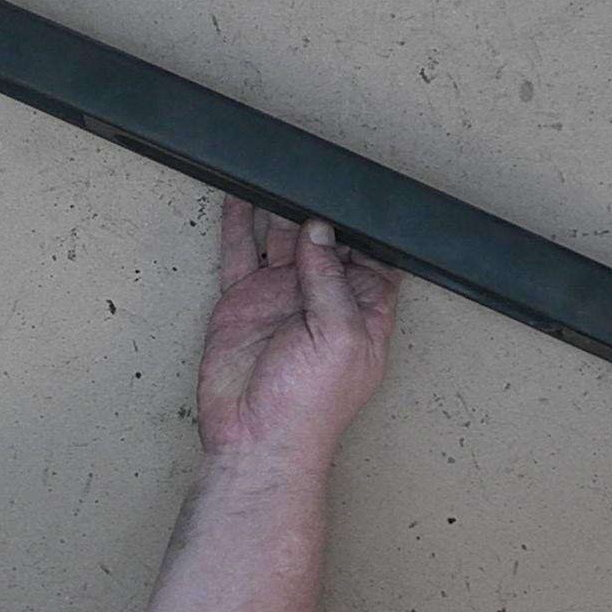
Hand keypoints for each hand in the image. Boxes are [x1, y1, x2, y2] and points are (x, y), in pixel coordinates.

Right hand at [196, 196, 402, 466]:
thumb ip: (331, 281)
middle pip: (327, 241)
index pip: (372, 258)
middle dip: (322, 210)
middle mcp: (322, 300)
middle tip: (314, 173)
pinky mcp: (243, 299)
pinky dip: (239, 222)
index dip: (365, 231)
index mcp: (362, 311)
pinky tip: (240, 195)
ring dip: (283, 209)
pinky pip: (241, 251)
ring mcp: (281, 296)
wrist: (254, 439)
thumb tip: (320, 233)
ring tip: (280, 172)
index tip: (357, 197)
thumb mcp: (340, 339)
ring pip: (284, 238)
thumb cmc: (310, 406)